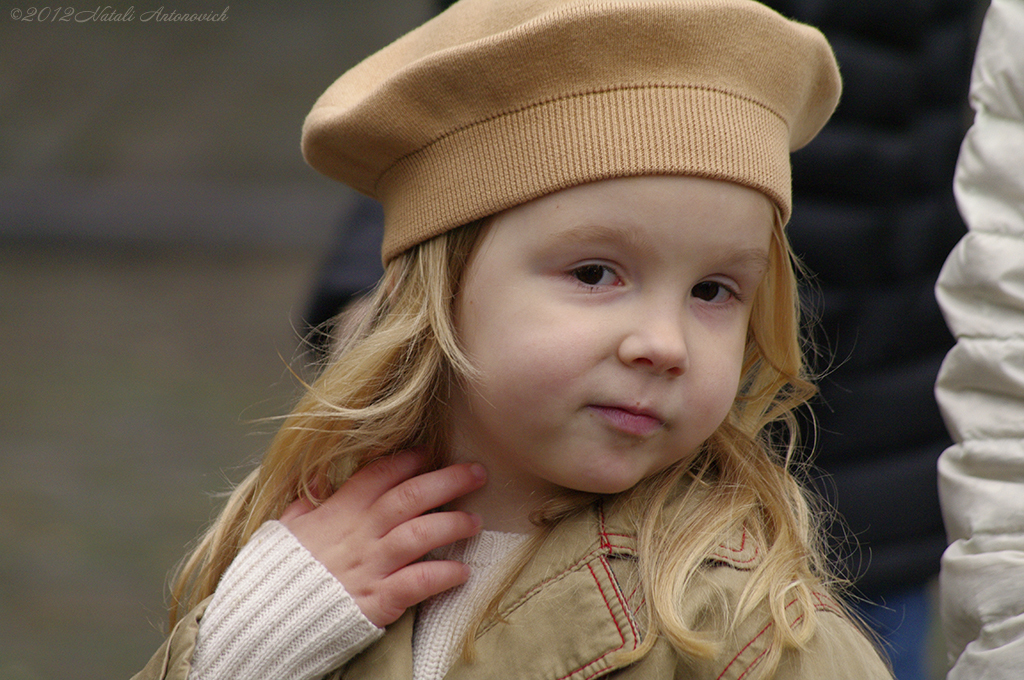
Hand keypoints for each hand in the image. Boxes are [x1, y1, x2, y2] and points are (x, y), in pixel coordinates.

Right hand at [279, 449, 486, 626]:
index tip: (430, 452)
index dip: (407, 461)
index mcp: (338, 512)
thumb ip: (307, 501)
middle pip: (409, 497)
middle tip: (478, 472)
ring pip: (418, 534)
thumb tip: (319, 479)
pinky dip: (442, 576)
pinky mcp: (377, 599)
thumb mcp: (286, 527)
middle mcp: (359, 534)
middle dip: (447, 480)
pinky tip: (462, 572)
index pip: (378, 475)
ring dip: (452, 525)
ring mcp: (370, 566)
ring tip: (475, 521)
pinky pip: (417, 583)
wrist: (266, 617)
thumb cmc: (280, 572)